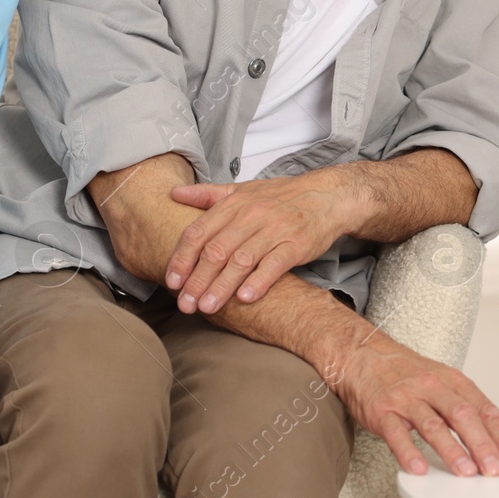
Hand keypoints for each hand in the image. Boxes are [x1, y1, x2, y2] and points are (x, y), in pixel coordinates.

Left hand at [165, 171, 359, 312]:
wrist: (326, 196)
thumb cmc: (280, 197)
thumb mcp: (242, 190)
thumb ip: (207, 195)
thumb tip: (173, 193)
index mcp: (234, 204)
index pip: (199, 232)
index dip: (182, 258)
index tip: (171, 281)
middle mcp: (251, 215)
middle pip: (216, 250)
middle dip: (197, 280)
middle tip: (184, 304)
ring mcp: (274, 230)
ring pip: (241, 260)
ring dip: (221, 286)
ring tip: (207, 307)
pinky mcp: (296, 244)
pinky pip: (274, 265)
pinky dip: (258, 282)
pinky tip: (245, 298)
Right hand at [331, 331, 498, 477]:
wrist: (361, 354)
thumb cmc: (403, 372)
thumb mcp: (440, 380)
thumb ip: (462, 407)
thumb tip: (491, 441)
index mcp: (451, 380)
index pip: (483, 408)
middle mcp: (431, 387)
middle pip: (462, 415)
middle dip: (482, 444)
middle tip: (494, 469)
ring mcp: (406, 398)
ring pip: (432, 425)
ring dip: (452, 450)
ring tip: (465, 472)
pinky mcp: (381, 411)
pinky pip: (396, 433)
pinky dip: (408, 451)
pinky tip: (418, 468)